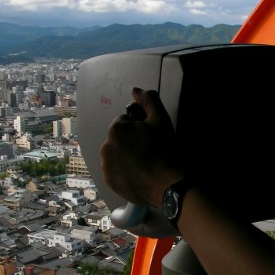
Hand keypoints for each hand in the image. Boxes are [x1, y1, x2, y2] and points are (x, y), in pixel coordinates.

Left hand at [100, 87, 182, 208]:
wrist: (168, 184)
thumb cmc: (165, 149)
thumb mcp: (161, 120)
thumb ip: (149, 100)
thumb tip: (135, 90)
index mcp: (116, 130)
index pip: (126, 122)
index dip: (139, 128)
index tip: (151, 137)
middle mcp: (105, 147)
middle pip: (119, 139)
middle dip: (131, 142)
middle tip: (150, 151)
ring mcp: (106, 167)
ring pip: (117, 155)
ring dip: (126, 156)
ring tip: (145, 165)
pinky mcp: (110, 182)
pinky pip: (116, 171)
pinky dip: (124, 171)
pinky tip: (139, 175)